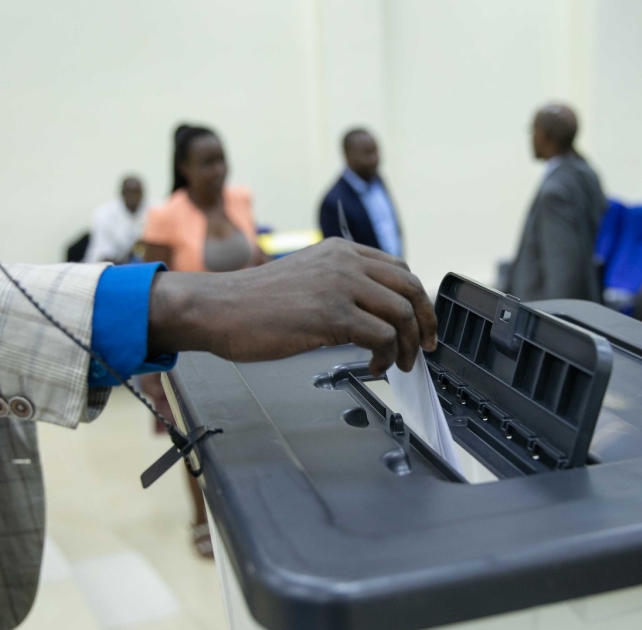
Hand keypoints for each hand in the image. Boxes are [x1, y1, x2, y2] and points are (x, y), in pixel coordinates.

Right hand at [147, 238, 436, 375]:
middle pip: (410, 289)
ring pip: (401, 314)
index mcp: (341, 251)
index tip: (421, 325)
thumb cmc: (253, 304)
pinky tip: (375, 366)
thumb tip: (373, 315)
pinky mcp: (332, 314)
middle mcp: (345, 262)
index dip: (417, 300)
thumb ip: (340, 286)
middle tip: (424, 348)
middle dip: (425, 323)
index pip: (399, 270)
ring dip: (407, 345)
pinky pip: (381, 337)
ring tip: (398, 364)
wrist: (217, 308)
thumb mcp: (306, 279)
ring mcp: (340, 286)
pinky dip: (386, 357)